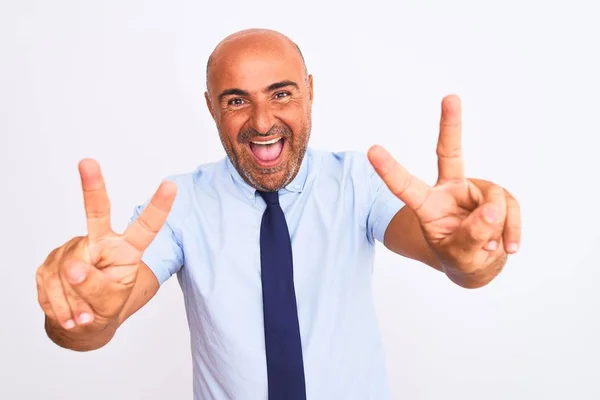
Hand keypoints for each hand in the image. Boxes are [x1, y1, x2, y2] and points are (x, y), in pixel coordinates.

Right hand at [35, 159, 175, 330]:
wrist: (80, 321)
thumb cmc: (105, 304)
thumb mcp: (110, 302)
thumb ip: (96, 287)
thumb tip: (73, 268)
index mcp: (126, 251)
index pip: (146, 228)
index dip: (159, 207)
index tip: (171, 186)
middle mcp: (100, 243)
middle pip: (96, 213)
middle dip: (91, 187)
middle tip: (87, 162)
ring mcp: (72, 250)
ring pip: (69, 275)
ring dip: (74, 302)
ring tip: (82, 313)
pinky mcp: (48, 262)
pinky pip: (51, 286)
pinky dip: (60, 307)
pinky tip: (69, 311)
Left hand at [367, 95, 520, 279]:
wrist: (479, 262)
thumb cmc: (459, 255)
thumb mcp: (458, 255)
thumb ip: (471, 237)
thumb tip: (492, 211)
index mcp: (428, 205)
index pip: (406, 186)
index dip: (390, 171)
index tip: (372, 150)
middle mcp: (450, 190)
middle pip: (450, 154)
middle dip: (451, 125)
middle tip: (451, 97)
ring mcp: (475, 191)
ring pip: (493, 203)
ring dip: (496, 231)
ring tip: (489, 248)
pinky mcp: (498, 196)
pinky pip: (511, 209)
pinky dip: (513, 231)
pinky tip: (508, 247)